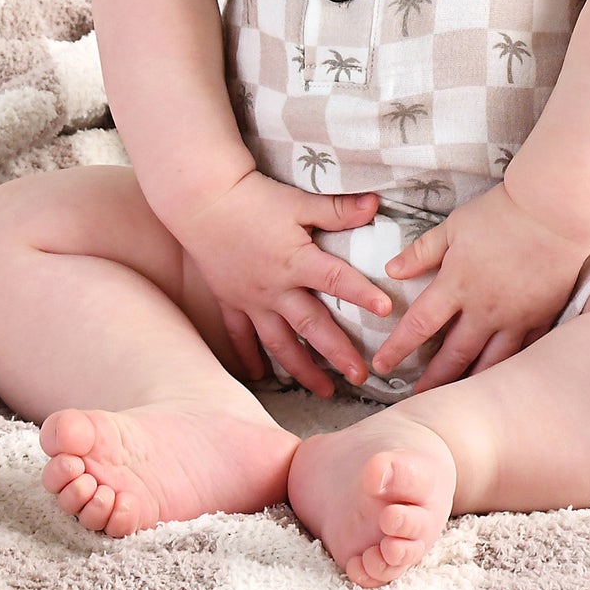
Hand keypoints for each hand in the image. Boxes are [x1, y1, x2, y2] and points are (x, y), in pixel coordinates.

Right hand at [172, 171, 395, 399]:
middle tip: (360, 376)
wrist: (202, 201)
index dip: (363, 295)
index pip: (338, 281)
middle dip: (337, 354)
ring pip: (278, 342)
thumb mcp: (298, 201)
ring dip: (302, 369)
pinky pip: (240, 336)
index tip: (387, 311)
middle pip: (311, 327)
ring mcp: (251, 299)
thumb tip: (374, 204)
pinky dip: (249, 357)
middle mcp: (275, 288)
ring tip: (323, 390)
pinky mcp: (230, 300)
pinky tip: (261, 376)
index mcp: (296, 262)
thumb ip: (336, 209)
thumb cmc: (253, 198)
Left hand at [368, 178, 589, 391]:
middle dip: (432, 380)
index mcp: (457, 283)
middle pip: (452, 355)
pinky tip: (499, 381)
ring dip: (469, 384)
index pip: (419, 325)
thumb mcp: (454, 226)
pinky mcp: (541, 318)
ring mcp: (514, 318)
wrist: (554, 210)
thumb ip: (422, 251)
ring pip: (488, 364)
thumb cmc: (501, 212)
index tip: (381, 366)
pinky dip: (508, 370)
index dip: (398, 348)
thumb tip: (391, 270)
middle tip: (417, 399)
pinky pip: (522, 354)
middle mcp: (484, 309)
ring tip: (456, 401)